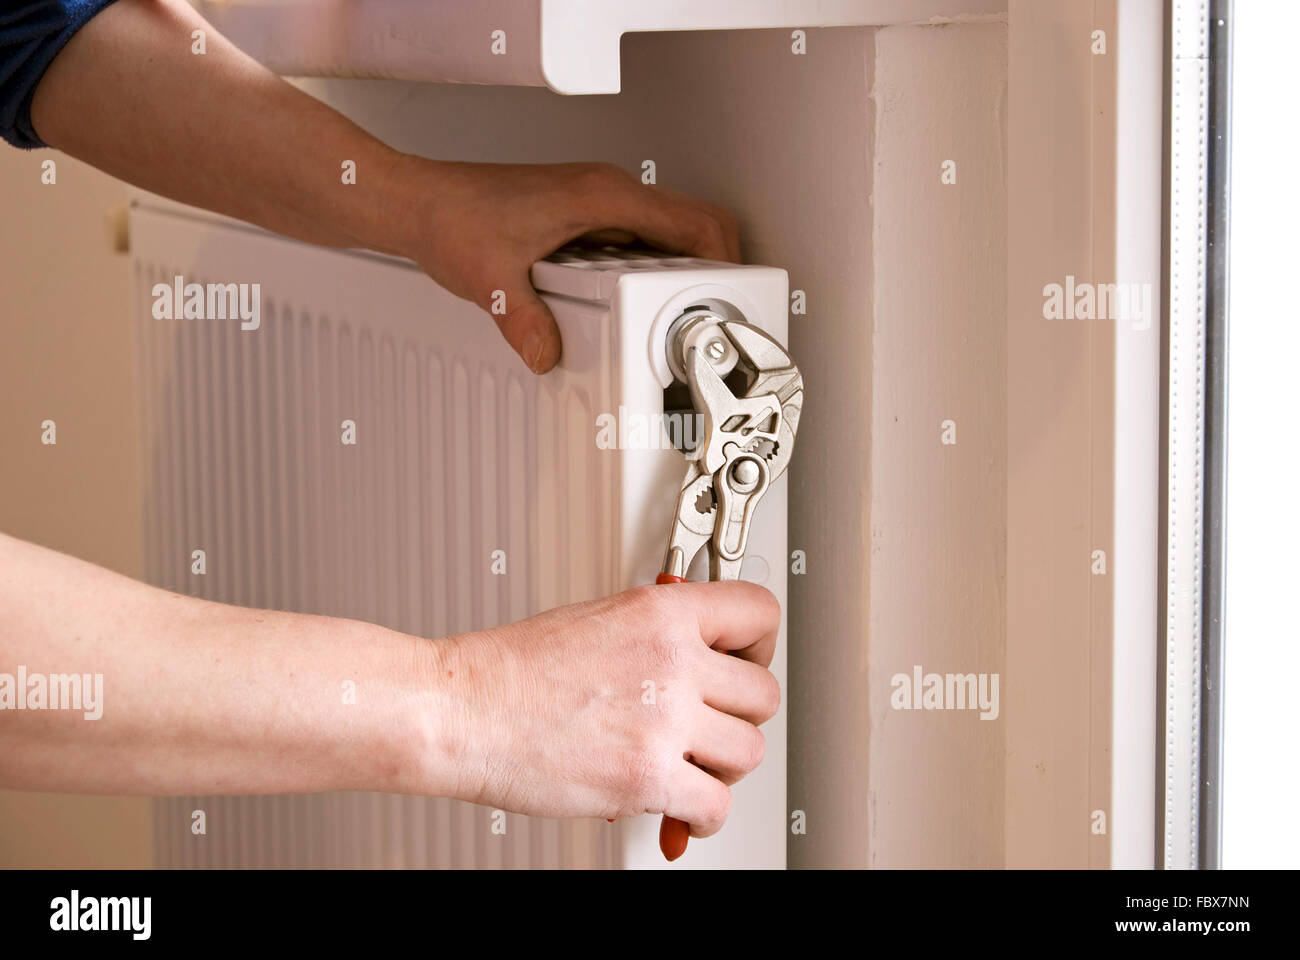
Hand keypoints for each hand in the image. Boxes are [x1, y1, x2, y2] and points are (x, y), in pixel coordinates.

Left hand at [395, 158, 740, 373]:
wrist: (418, 202)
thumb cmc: (451, 216)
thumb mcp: (494, 280)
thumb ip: (527, 324)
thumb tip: (551, 356)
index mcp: (600, 196)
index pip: (693, 220)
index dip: (727, 259)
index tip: (740, 293)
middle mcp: (603, 192)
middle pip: (691, 223)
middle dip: (715, 267)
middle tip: (719, 312)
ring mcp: (594, 202)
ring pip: (665, 231)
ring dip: (684, 268)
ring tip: (684, 315)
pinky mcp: (580, 216)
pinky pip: (637, 239)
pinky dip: (650, 269)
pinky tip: (636, 304)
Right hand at [432, 581, 779, 838]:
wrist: (463, 711)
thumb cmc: (514, 670)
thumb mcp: (598, 618)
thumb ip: (659, 632)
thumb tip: (701, 652)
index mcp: (662, 612)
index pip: (759, 614)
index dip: (759, 646)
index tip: (746, 663)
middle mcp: (673, 660)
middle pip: (763, 695)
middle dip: (738, 717)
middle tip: (710, 727)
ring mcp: (663, 720)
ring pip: (749, 753)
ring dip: (723, 768)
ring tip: (690, 769)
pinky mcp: (646, 777)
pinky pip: (717, 806)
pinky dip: (703, 817)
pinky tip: (681, 811)